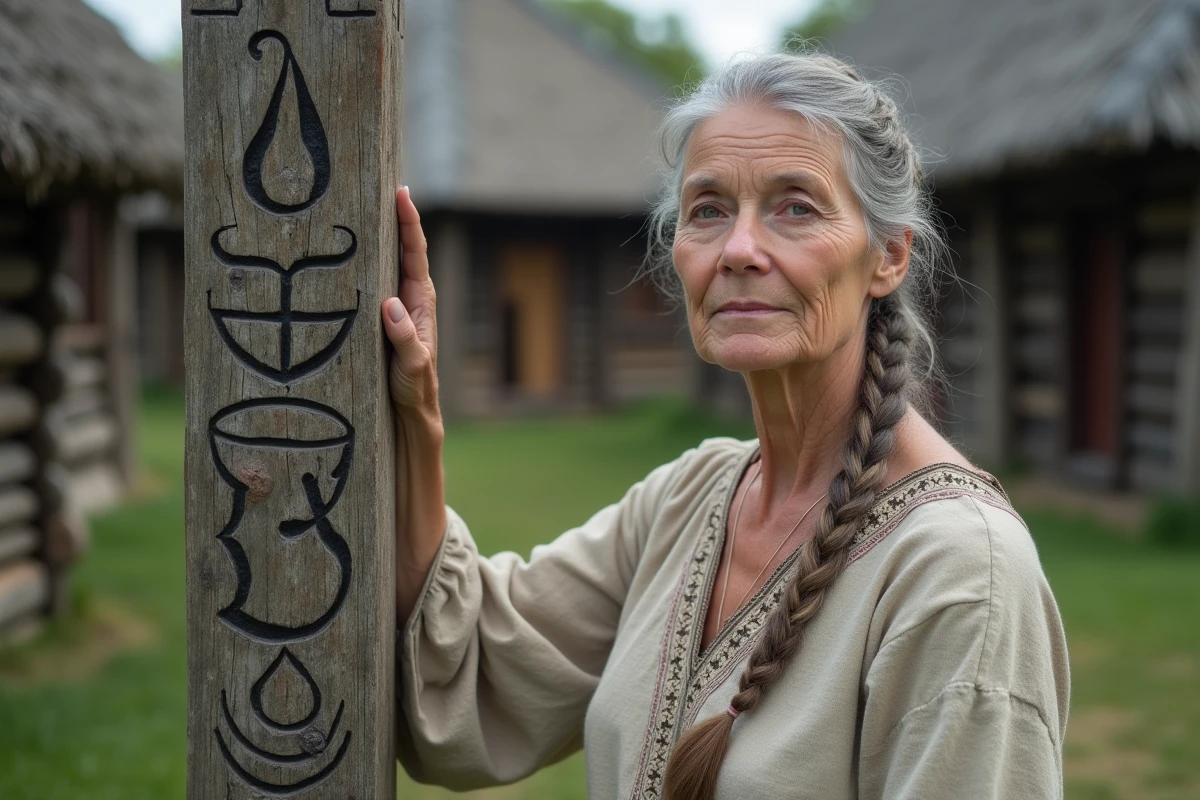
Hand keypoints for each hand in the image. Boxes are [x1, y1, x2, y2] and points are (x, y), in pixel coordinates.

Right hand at [382, 187, 439, 418]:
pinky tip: (346, 248)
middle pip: (402, 247)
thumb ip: (404, 337)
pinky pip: (371, 279)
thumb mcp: (411, 365)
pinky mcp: (381, 316)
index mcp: (420, 301)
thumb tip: (389, 304)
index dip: (408, 221)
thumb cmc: (414, 387)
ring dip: (375, 234)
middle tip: (375, 181)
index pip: (415, 252)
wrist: (411, 409)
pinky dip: (362, 260)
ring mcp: (395, 304)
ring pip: (386, 261)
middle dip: (391, 215)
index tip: (401, 192)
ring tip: (359, 203)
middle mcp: (409, 296)